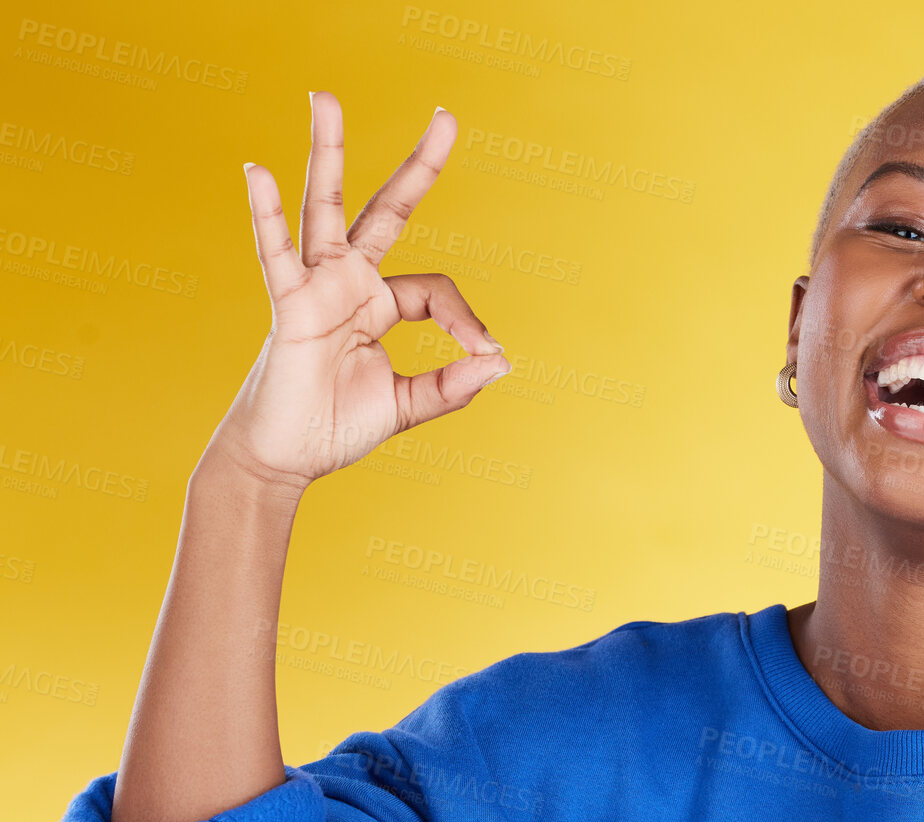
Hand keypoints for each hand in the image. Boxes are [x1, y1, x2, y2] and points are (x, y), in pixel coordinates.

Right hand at [209, 91, 511, 490]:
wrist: (285, 457)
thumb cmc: (334, 426)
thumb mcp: (406, 406)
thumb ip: (451, 387)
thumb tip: (502, 363)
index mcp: (380, 304)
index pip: (436, 290)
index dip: (467, 319)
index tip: (484, 353)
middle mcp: (349, 283)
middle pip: (385, 210)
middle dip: (417, 167)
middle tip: (447, 116)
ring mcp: (316, 287)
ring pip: (326, 207)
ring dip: (327, 152)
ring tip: (325, 98)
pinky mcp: (288, 305)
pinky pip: (276, 253)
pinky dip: (266, 214)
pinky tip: (256, 171)